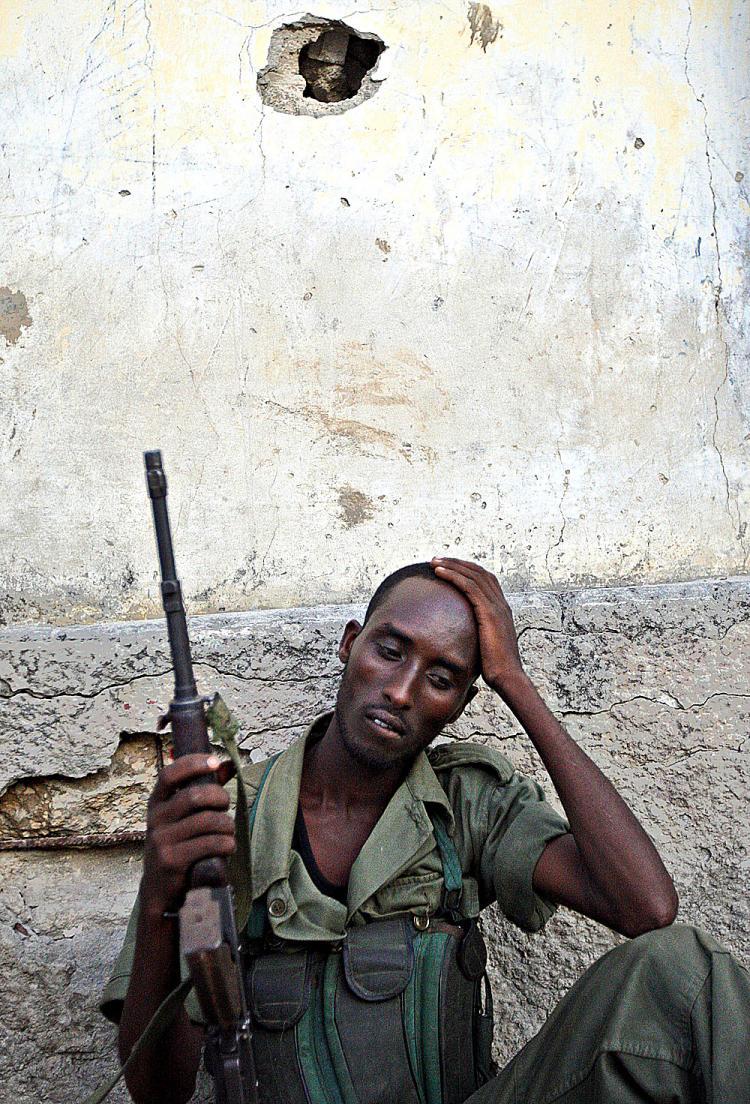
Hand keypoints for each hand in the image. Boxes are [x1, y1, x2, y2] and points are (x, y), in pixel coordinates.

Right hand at [141, 753, 236, 916]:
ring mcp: (162, 840)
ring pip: (207, 821)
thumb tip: (228, 764)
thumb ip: (203, 790)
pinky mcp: (172, 860)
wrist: (159, 888)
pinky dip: (226, 843)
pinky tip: (228, 847)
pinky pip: (209, 844)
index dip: (192, 764)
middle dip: (219, 797)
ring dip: (227, 825)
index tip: (214, 761)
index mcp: (157, 803)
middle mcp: (156, 819)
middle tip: (226, 806)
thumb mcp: (182, 817)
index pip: (169, 775)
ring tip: (229, 831)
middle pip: (194, 796)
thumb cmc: (177, 844)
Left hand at [431, 557, 524, 694]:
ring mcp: (497, 607)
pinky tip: (439, 572)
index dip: (467, 570)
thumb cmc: (494, 667)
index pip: (485, 579)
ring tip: (434, 562)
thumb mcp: (484, 646)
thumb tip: (460, 637)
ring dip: (452, 565)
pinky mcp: (490, 613)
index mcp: (501, 610)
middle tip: (437, 560)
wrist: (507, 677)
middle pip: (479, 572)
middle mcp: (501, 604)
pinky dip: (454, 576)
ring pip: (473, 575)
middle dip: (457, 563)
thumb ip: (476, 635)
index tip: (448, 567)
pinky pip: (470, 587)